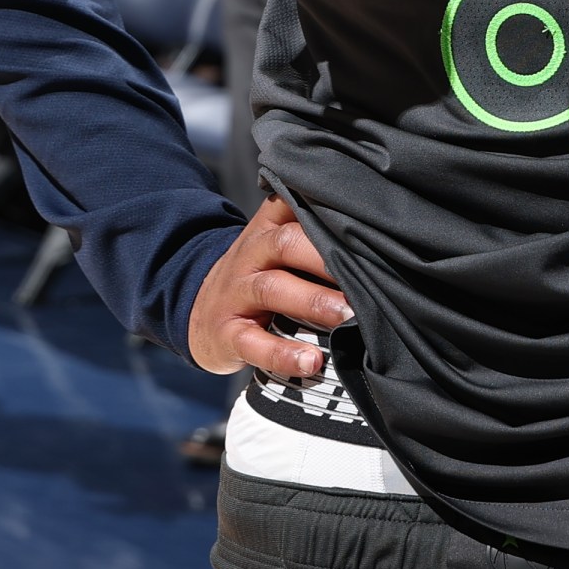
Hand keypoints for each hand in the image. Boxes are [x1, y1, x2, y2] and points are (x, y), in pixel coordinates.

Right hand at [186, 194, 352, 377]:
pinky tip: (312, 361)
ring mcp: (237, 293)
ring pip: (273, 288)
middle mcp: (251, 254)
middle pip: (287, 243)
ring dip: (314, 301)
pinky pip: (253, 342)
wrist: (196, 311)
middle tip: (368, 274)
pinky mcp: (227, 334)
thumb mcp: (276, 242)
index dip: (329, 213)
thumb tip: (372, 228)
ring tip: (347, 316)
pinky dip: (283, 353)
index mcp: (269, 228)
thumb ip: (313, 228)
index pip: (298, 207)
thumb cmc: (259, 273)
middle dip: (327, 258)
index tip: (367, 225)